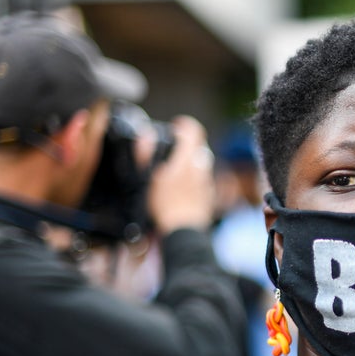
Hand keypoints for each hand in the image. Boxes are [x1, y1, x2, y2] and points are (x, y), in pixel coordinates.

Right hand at [147, 116, 215, 234]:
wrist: (183, 230)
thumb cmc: (166, 205)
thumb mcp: (150, 178)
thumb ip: (147, 155)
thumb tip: (145, 137)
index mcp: (188, 160)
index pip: (194, 131)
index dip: (184, 125)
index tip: (175, 127)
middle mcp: (202, 168)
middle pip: (198, 146)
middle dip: (185, 144)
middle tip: (171, 150)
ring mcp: (207, 181)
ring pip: (201, 162)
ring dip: (189, 161)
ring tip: (173, 170)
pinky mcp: (209, 193)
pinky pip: (202, 178)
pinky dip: (193, 177)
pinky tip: (181, 187)